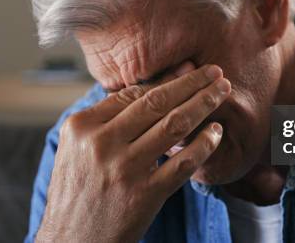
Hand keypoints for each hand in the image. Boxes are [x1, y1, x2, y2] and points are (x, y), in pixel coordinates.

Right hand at [35, 63, 230, 242]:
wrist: (73, 240)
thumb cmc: (78, 192)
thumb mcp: (75, 149)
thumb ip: (104, 121)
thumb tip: (147, 90)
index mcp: (81, 126)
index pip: (132, 93)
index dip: (166, 79)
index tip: (188, 70)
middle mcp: (101, 143)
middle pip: (156, 102)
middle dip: (191, 83)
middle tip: (215, 72)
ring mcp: (124, 169)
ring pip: (174, 125)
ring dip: (203, 104)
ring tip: (221, 92)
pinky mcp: (145, 195)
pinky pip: (183, 162)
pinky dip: (204, 143)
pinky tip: (216, 132)